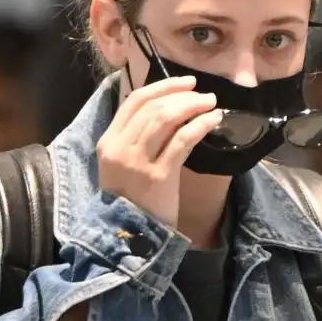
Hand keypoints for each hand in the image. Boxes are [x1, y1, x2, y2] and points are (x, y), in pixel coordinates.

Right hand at [96, 77, 221, 229]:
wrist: (128, 237)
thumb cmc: (130, 202)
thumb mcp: (121, 166)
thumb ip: (135, 140)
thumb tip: (168, 111)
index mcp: (108, 142)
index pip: (134, 101)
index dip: (162, 86)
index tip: (184, 83)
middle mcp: (120, 148)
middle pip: (152, 107)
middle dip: (182, 94)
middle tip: (203, 95)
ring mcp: (138, 162)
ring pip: (166, 118)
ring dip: (192, 105)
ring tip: (211, 104)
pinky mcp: (158, 176)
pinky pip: (182, 140)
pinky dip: (200, 125)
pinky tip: (213, 120)